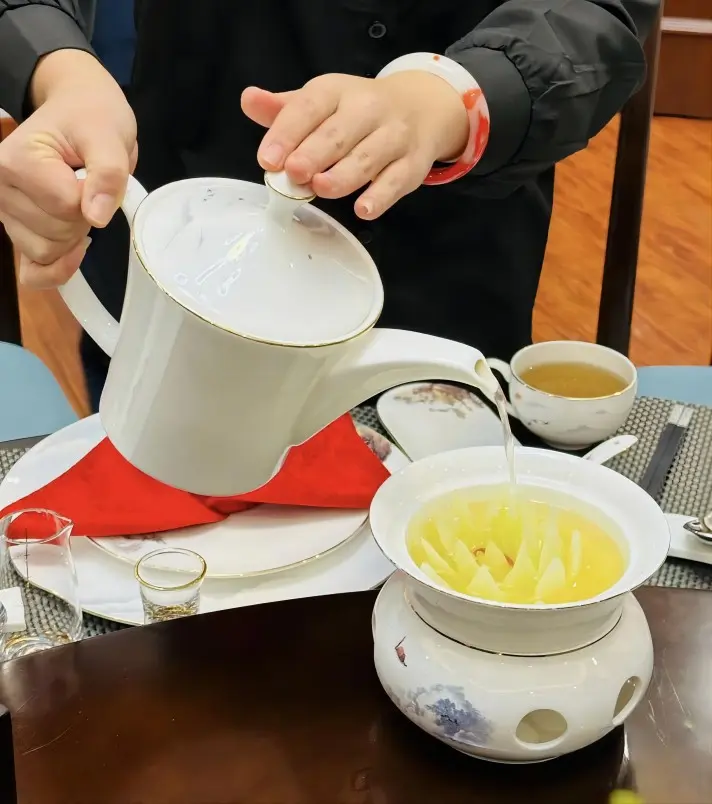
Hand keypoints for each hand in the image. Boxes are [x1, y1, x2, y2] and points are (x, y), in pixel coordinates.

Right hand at [0, 50, 136, 287]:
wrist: (79, 111)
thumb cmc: (92, 119)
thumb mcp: (109, 136)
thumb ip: (107, 174)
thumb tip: (96, 217)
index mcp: (17, 161)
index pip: (65, 206)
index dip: (93, 198)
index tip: (95, 174)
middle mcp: (0, 189)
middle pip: (55, 233)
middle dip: (84, 218)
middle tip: (89, 187)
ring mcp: (5, 213)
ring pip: (47, 253)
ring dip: (74, 238)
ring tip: (78, 203)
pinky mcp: (16, 231)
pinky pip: (33, 271)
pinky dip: (55, 270)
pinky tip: (74, 252)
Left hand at [241, 71, 467, 219]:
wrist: (421, 108)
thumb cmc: (357, 112)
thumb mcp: (321, 102)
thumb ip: (283, 109)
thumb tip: (248, 100)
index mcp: (337, 91)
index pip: (309, 107)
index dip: (287, 132)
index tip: (268, 158)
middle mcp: (368, 109)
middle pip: (339, 132)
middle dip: (314, 153)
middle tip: (294, 173)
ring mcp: (394, 136)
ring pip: (368, 157)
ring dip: (343, 175)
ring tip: (321, 188)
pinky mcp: (412, 164)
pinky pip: (397, 180)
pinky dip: (381, 196)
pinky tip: (364, 209)